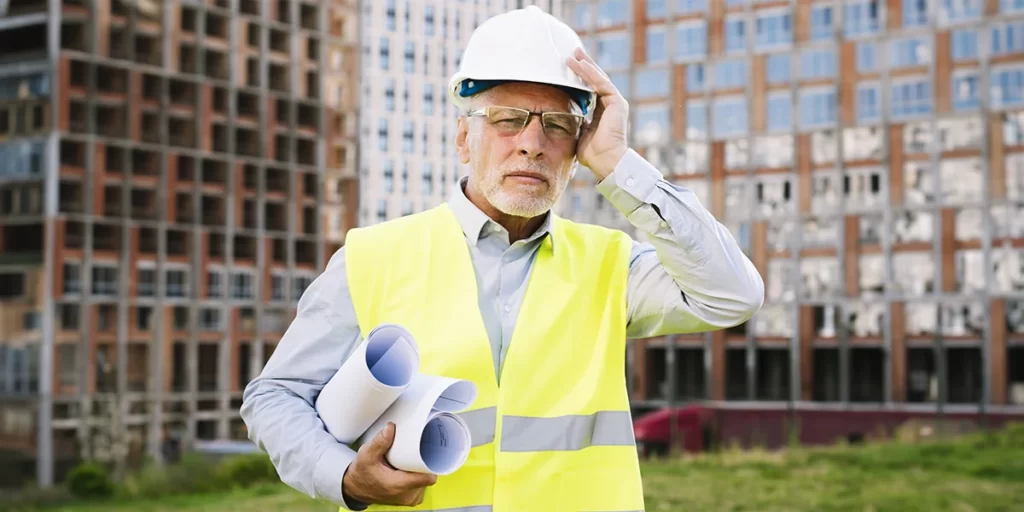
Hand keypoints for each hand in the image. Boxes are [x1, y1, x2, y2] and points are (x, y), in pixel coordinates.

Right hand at [342, 422, 437, 506]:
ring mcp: (410, 499)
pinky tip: (410, 469)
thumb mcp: (366, 455)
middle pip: (428, 476)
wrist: (355, 488)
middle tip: (416, 452)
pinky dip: (418, 476)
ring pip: (426, 481)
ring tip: (411, 461)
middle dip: (424, 464)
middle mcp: (407, 495)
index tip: (427, 451)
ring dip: (421, 470)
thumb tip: (391, 428)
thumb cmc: (361, 473)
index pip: (427, 477)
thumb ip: (379, 442)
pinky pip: (422, 486)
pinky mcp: (410, 499)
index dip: (430, 463)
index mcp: (398, 485)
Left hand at [565, 47, 628, 180]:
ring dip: (586, 66)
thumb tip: (565, 117)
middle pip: (596, 80)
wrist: (606, 161)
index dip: (581, 77)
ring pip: (599, 78)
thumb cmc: (593, 153)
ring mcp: (615, 102)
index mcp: (603, 111)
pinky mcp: (616, 102)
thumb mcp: (580, 133)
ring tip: (574, 54)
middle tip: (573, 53)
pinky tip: (581, 65)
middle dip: (584, 66)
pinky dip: (591, 73)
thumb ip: (576, 123)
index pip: (591, 89)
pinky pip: (602, 83)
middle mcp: (611, 104)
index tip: (570, 67)